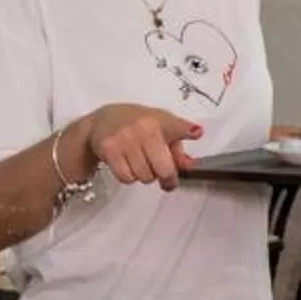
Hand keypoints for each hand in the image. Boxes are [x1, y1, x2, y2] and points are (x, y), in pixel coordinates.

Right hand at [82, 103, 205, 187]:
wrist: (103, 120)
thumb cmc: (137, 124)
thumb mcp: (160, 128)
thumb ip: (177, 148)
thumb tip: (188, 165)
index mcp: (160, 121)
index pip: (177, 126)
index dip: (188, 130)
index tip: (196, 132)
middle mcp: (144, 128)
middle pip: (164, 169)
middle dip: (167, 179)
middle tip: (166, 179)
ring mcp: (125, 138)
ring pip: (145, 177)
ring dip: (145, 176)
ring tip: (141, 163)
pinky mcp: (109, 149)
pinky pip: (126, 177)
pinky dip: (129, 177)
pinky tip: (127, 165)